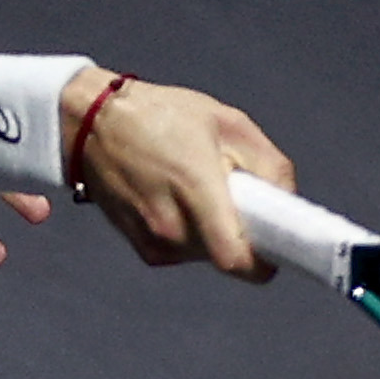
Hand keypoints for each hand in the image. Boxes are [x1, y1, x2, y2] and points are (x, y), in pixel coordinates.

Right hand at [65, 75, 298, 277]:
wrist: (94, 124)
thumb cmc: (160, 116)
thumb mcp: (229, 122)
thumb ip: (269, 165)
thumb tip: (285, 202)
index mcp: (196, 189)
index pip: (237, 259)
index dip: (265, 262)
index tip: (277, 247)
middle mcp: (171, 227)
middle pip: (229, 257)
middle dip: (242, 232)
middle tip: (236, 196)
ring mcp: (155, 242)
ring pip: (209, 255)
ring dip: (217, 232)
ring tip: (201, 192)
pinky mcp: (145, 249)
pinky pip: (187, 253)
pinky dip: (195, 233)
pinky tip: (181, 200)